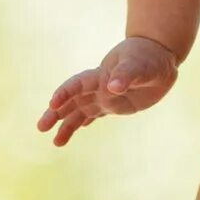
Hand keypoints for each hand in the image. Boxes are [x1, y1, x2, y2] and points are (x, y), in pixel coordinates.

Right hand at [37, 36, 180, 146]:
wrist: (158, 56)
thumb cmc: (149, 58)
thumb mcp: (141, 66)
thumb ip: (127, 75)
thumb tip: (112, 87)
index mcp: (101, 75)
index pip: (78, 84)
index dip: (65, 93)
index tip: (53, 104)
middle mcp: (98, 87)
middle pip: (71, 101)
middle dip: (55, 113)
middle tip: (40, 128)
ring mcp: (104, 96)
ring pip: (79, 111)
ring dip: (65, 125)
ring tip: (56, 143)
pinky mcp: (112, 105)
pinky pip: (92, 115)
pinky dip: (80, 123)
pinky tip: (69, 133)